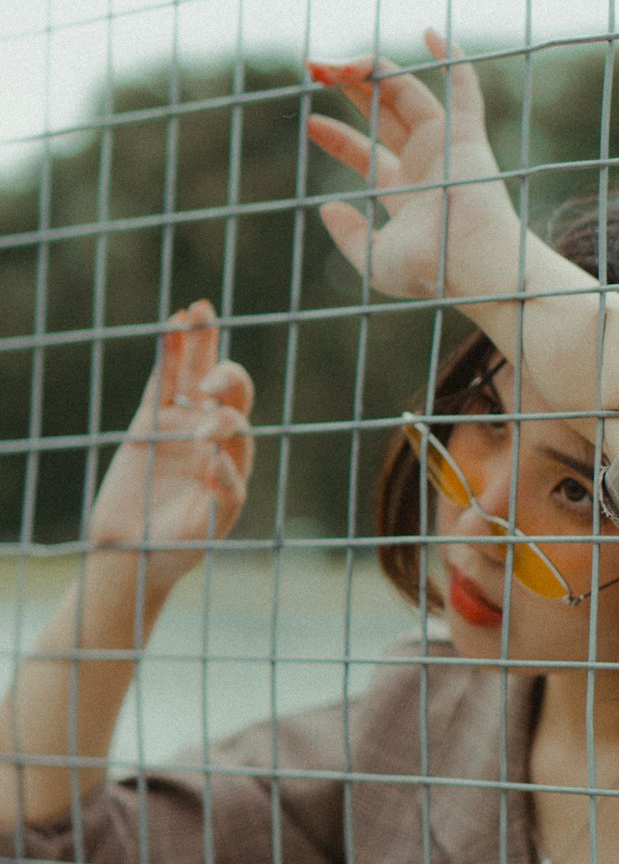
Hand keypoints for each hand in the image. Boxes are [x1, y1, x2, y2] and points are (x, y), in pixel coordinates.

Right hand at [88, 300, 253, 594]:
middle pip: (229, 394)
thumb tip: (220, 461)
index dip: (226, 429)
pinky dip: (170, 353)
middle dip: (226, 381)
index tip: (204, 446)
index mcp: (234, 463)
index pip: (240, 431)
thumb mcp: (205, 530)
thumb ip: (221, 498)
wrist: (132, 554)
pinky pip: (163, 381)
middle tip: (211, 387)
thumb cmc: (177, 548)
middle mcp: (213, 439)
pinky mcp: (150, 422)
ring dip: (201, 344)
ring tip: (201, 309)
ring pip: (195, 376)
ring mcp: (181, 425)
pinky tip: (176, 323)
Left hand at [307, 29, 520, 307]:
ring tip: (338, 62)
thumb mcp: (373, 261)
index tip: (310, 123)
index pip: (365, 154)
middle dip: (348, 87)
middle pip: (381, 111)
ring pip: (406, 92)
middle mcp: (424, 163)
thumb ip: (348, 236)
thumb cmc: (429, 271)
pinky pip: (463, 87)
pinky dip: (452, 59)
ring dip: (373, 69)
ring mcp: (446, 146)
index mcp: (403, 192)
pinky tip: (430, 32)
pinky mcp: (467, 136)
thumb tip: (325, 207)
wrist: (472, 264)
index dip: (337, 136)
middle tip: (314, 69)